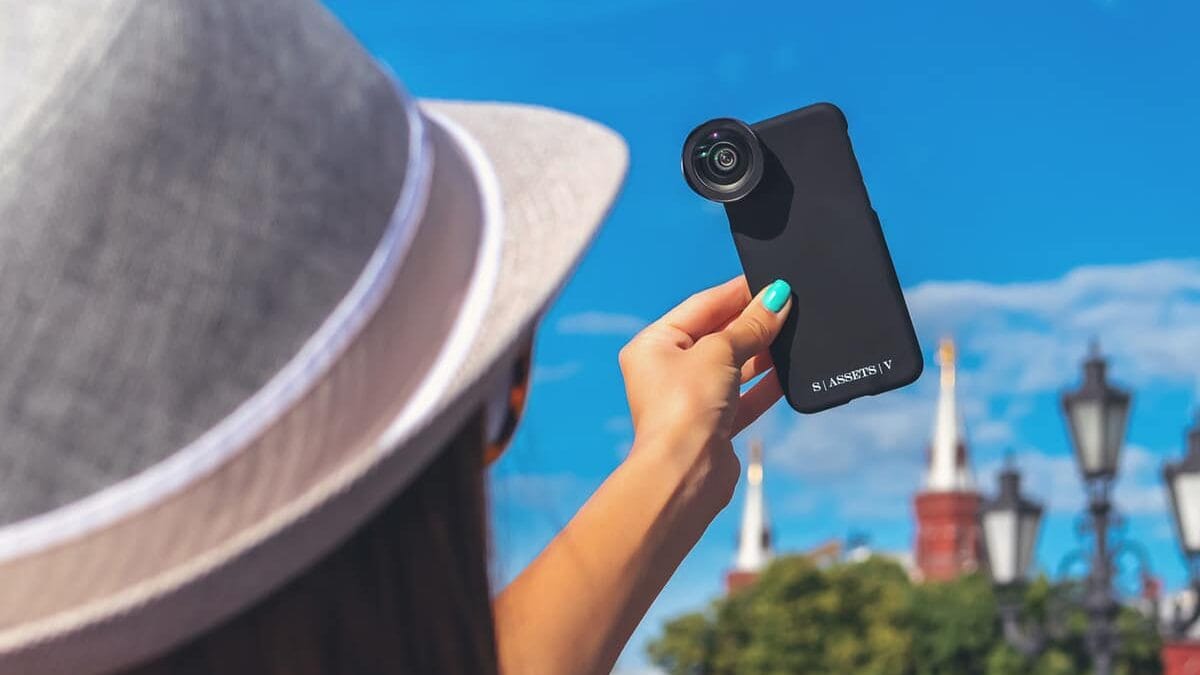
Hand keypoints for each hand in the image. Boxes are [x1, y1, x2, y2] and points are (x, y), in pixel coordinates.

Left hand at [618, 275, 791, 503]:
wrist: (685, 473)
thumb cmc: (685, 407)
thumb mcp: (720, 352)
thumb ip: (751, 325)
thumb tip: (777, 299)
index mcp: (654, 344)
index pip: (701, 306)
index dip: (737, 292)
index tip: (770, 281)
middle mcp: (668, 371)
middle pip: (718, 335)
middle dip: (752, 322)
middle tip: (788, 305)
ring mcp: (691, 399)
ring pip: (733, 366)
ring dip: (762, 352)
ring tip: (793, 333)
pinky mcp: (714, 425)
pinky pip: (744, 397)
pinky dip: (765, 385)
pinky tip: (790, 372)